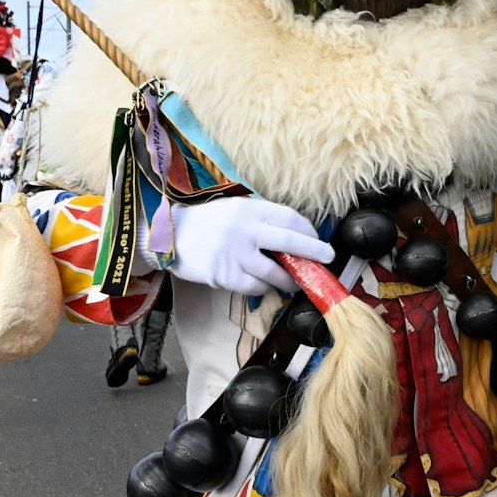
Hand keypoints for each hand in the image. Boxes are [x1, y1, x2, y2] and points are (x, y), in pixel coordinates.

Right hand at [167, 196, 333, 296]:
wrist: (169, 235)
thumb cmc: (207, 222)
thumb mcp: (235, 208)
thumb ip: (262, 218)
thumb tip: (296, 233)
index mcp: (250, 209)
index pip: (290, 218)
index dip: (309, 231)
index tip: (318, 240)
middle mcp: (245, 230)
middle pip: (290, 243)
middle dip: (314, 252)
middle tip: (328, 259)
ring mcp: (234, 254)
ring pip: (275, 272)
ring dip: (290, 279)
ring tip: (294, 282)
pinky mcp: (224, 275)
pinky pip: (255, 286)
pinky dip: (264, 287)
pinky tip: (265, 285)